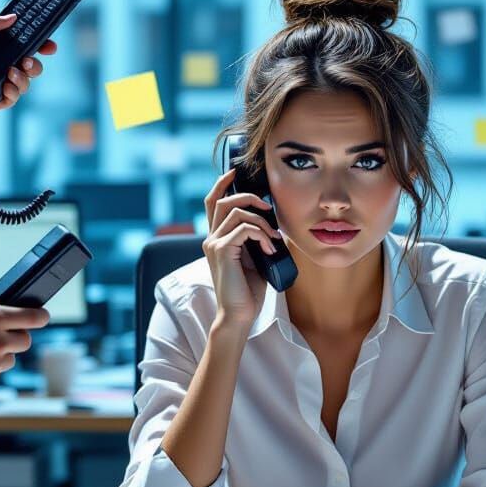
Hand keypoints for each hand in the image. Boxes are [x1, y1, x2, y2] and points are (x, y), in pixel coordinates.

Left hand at [0, 12, 57, 127]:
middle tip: (28, 61)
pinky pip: (13, 98)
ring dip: (24, 78)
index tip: (49, 44)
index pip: (22, 44)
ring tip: (10, 73)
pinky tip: (5, 86)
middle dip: (36, 63)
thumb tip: (13, 18)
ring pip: (25, 82)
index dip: (39, 44)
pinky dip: (13, 92)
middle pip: (30, 64)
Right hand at [202, 168, 282, 330]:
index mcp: (217, 238)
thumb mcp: (255, 258)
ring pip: (236, 212)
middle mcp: (211, 238)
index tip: (235, 171)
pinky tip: (270, 250)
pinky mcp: (222, 251)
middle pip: (222, 200)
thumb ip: (256, 239)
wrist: (239, 315)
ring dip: (262, 222)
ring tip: (274, 239)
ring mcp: (214, 244)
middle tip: (267, 206)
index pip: (213, 202)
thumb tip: (272, 223)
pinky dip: (262, 236)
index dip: (221, 183)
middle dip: (248, 196)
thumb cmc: (248, 290)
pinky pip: (245, 229)